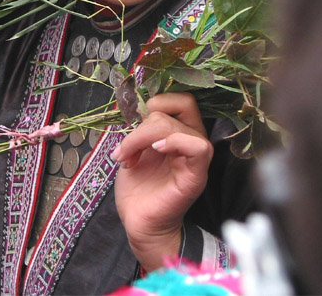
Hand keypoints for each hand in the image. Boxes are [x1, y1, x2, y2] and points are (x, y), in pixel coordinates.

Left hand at [112, 93, 212, 271]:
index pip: (181, 100)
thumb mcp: (135, 148)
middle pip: (175, 109)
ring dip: (140, 138)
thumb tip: (137, 107)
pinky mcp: (196, 175)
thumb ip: (142, 127)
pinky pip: (197, 147)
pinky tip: (155, 151)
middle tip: (124, 149)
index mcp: (180, 131)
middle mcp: (192, 140)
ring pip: (174, 126)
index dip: (158, 102)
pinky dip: (173, 142)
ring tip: (126, 159)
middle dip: (142, 124)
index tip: (134, 121)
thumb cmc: (138, 187)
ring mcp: (196, 158)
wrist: (138, 222)